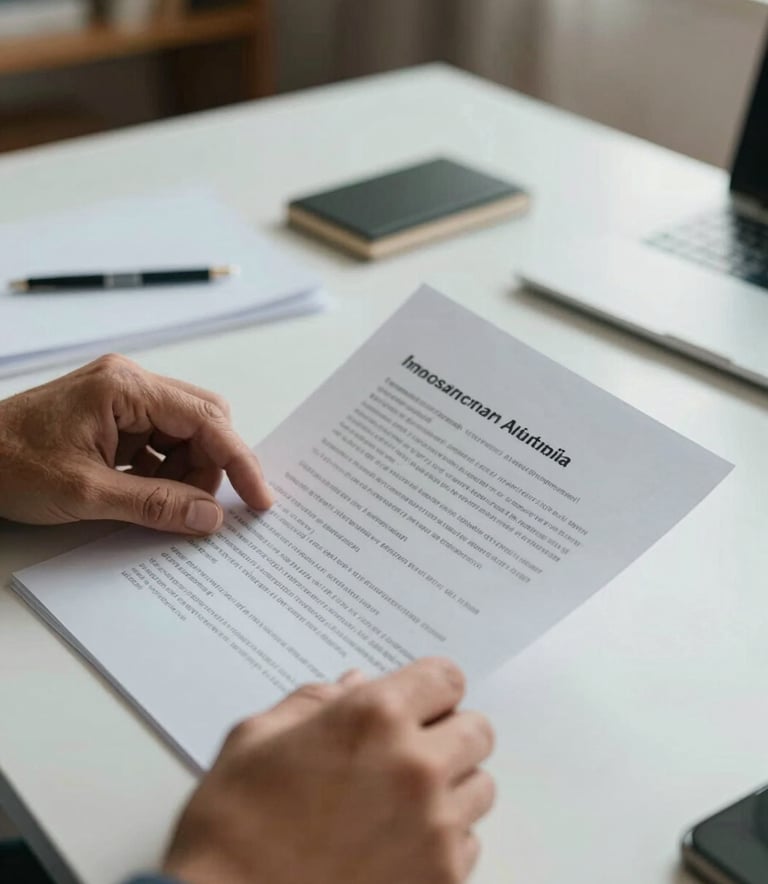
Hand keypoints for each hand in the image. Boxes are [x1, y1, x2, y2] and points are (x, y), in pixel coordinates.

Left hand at [0, 354, 271, 533]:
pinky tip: (147, 496)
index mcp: (126, 388)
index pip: (207, 420)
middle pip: (203, 421)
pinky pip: (160, 443)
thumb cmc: (7, 463)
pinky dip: (165, 473)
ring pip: (185, 435)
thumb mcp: (87, 493)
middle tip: (201, 509)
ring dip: (186, 474)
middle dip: (211, 467)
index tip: (259, 499)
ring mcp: (123, 398)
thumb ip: (156, 505)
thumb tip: (210, 518)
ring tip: (161, 505)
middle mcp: (131, 384)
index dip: (240, 461)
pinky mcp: (114, 417)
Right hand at [163, 658, 494, 883]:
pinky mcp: (441, 883)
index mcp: (373, 717)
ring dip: (451, 788)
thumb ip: (314, 702)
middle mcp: (417, 767)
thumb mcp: (255, 740)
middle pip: (476, 731)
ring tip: (401, 804)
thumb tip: (353, 686)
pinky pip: (468, 847)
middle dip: (446, 734)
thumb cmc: (232, 828)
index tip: (414, 703)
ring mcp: (435, 830)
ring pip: (480, 789)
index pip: (446, 678)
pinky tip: (397, 848)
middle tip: (407, 752)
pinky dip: (443, 842)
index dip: (430, 688)